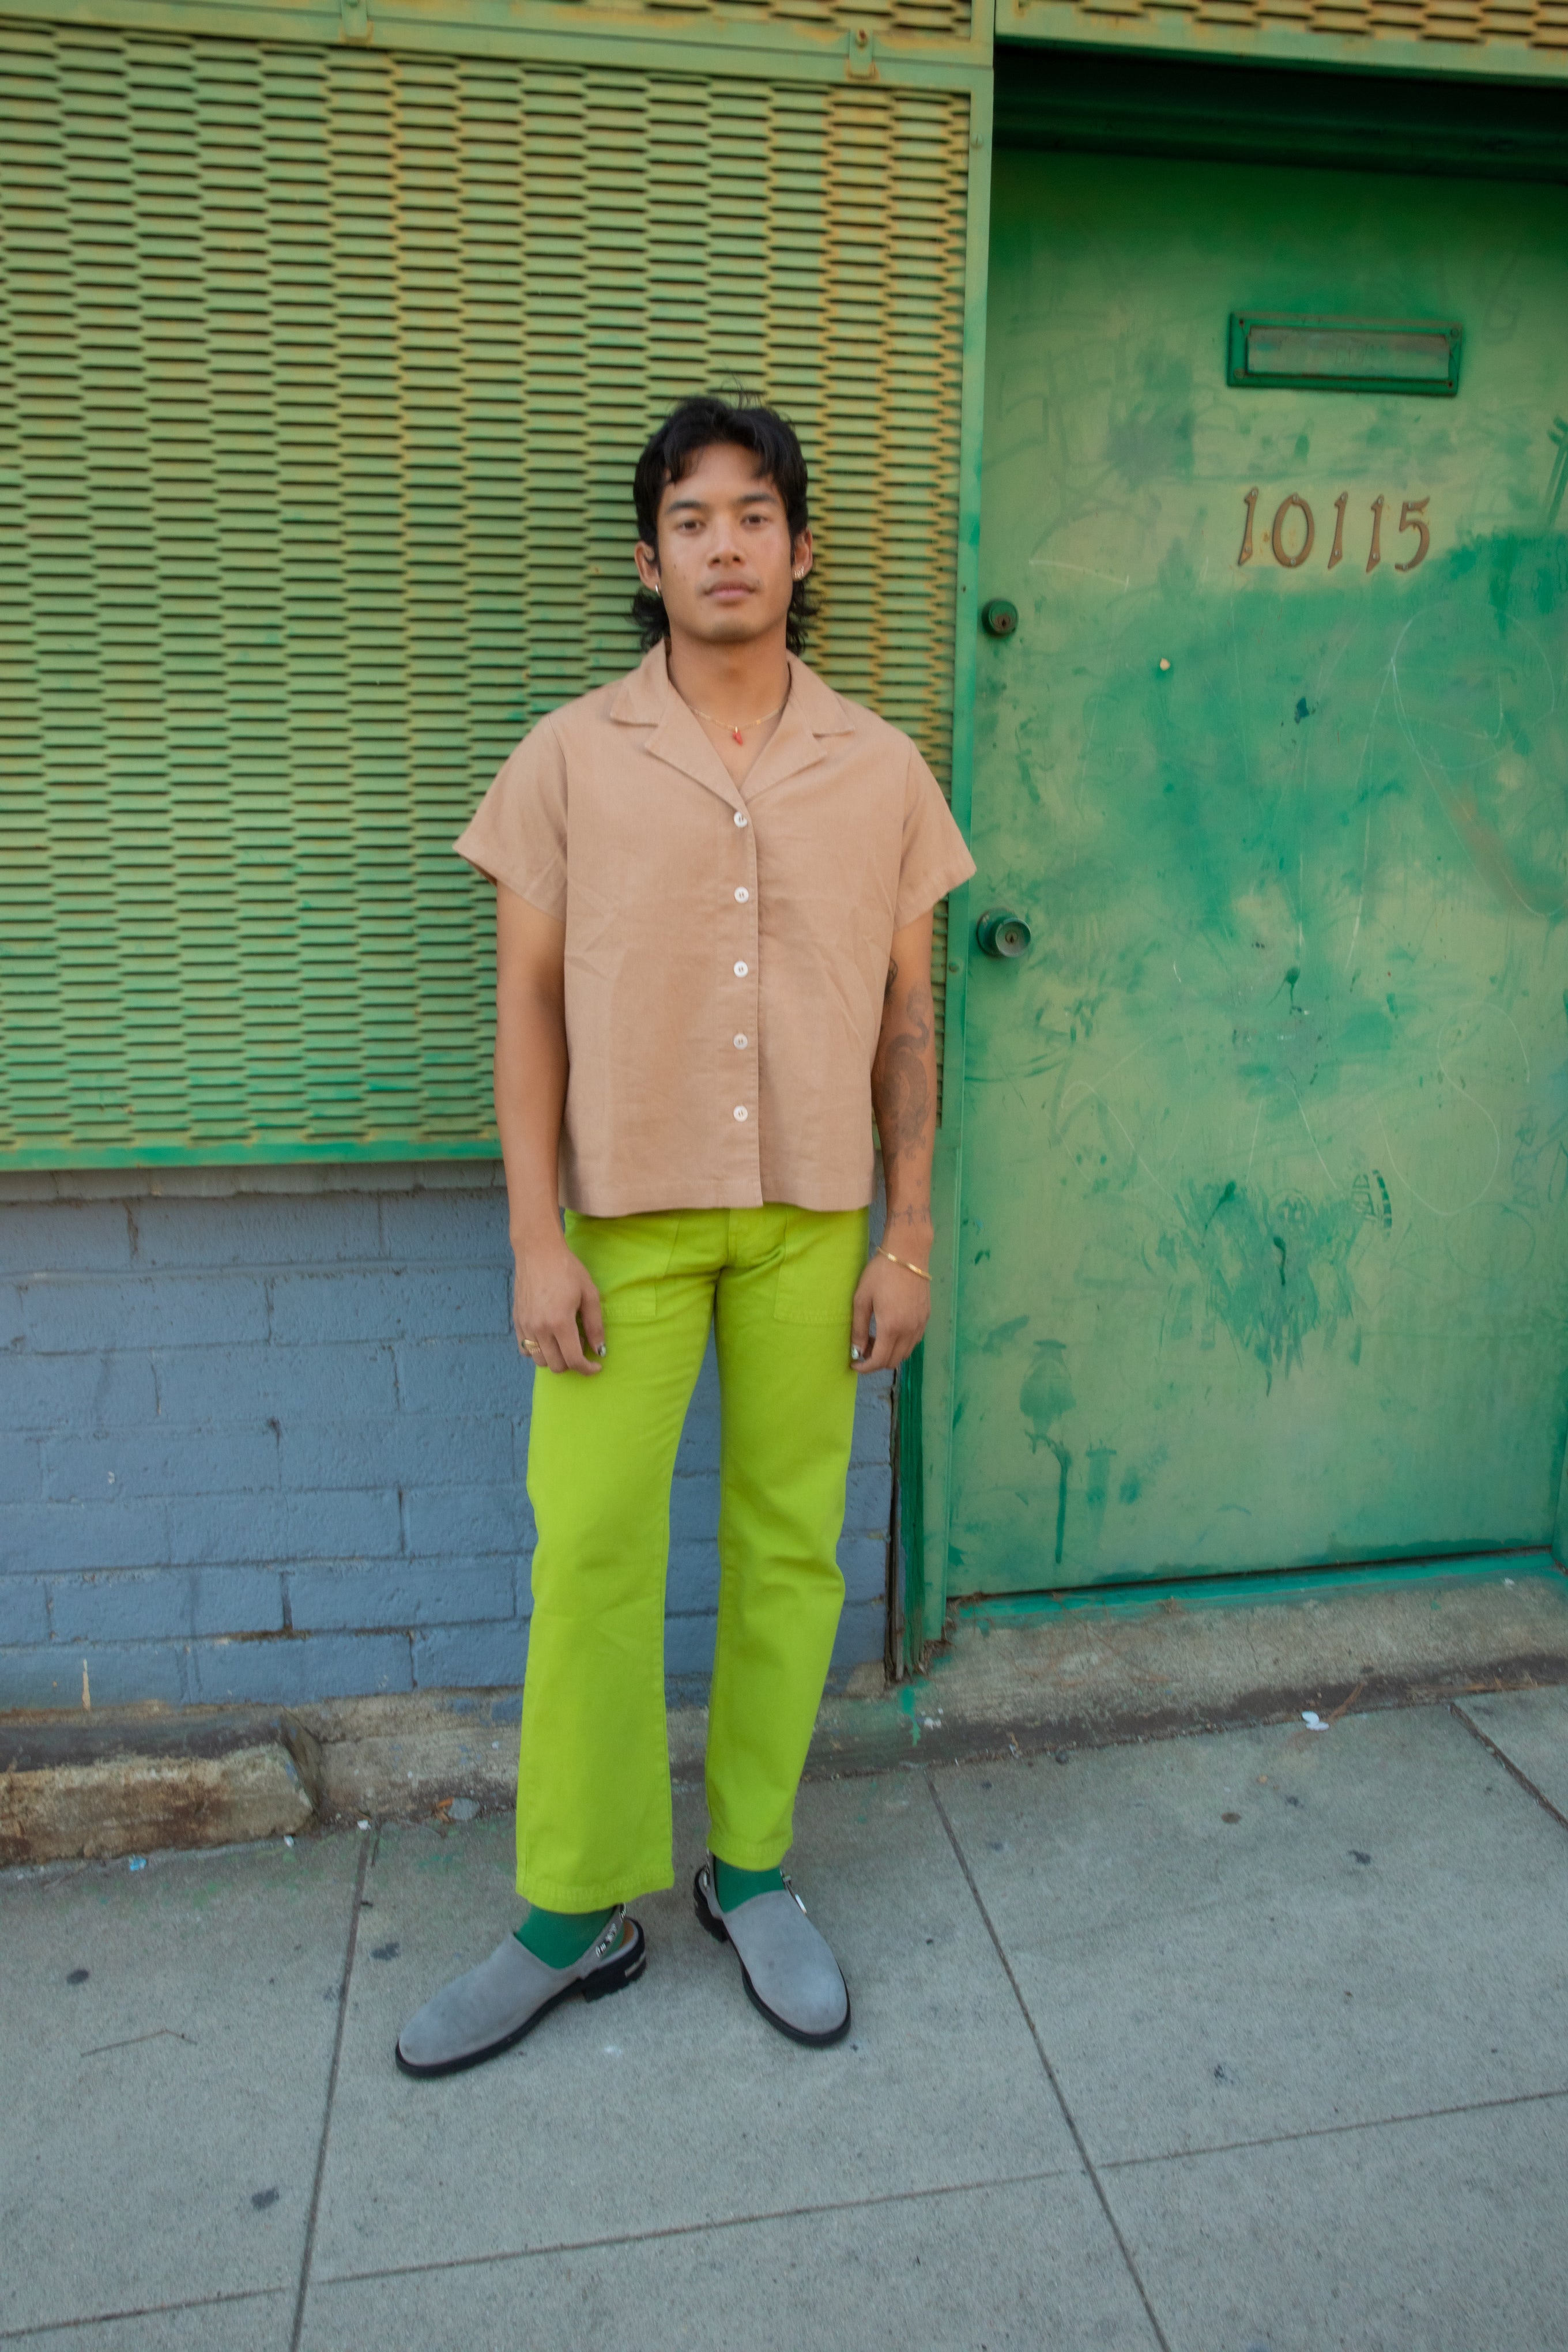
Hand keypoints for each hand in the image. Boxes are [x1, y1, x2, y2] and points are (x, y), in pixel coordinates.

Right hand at [513, 1238, 605, 1374]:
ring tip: (564, 1338)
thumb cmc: (567, 1270)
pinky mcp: (517, 1321)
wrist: (538, 1252)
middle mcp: (540, 1328)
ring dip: (555, 1358)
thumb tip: (600, 1350)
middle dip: (572, 1363)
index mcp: (560, 1322)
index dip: (587, 1369)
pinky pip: (525, 1349)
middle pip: (556, 1366)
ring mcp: (525, 1326)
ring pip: (540, 1361)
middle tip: (580, 1342)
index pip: (573, 1360)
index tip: (596, 1366)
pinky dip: (538, 1350)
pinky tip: (548, 1336)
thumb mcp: (589, 1294)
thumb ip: (595, 1325)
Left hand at [849, 1250, 929, 1374]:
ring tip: (876, 1338)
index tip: (854, 1364)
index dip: (865, 1367)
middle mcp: (909, 1330)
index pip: (880, 1361)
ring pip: (905, 1353)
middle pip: (893, 1361)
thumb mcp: (862, 1299)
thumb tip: (857, 1351)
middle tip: (863, 1347)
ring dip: (890, 1353)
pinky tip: (891, 1329)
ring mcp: (920, 1325)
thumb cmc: (881, 1273)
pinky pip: (914, 1341)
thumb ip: (859, 1328)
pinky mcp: (926, 1317)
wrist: (908, 1253)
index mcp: (891, 1327)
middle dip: (876, 1361)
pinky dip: (901, 1344)